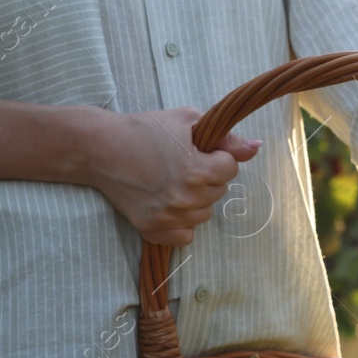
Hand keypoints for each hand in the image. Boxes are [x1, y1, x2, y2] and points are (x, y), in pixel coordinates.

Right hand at [81, 106, 260, 246]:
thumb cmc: (144, 129)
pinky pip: (186, 235)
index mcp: (197, 171)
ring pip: (205, 214)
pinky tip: (167, 202)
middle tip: (179, 163)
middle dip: (207, 177)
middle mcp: (186, 199)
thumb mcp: (187, 121)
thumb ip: (226, 138)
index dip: (216, 156)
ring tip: (171, 181)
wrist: (100, 149)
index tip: (196, 150)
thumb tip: (256, 147)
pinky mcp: (153, 231)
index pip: (230, 169)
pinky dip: (181, 223)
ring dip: (196, 200)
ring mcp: (170, 218)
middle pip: (219, 192)